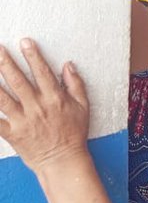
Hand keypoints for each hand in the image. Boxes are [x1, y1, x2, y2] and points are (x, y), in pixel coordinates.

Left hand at [0, 40, 89, 173]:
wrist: (63, 161)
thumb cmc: (74, 133)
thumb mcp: (84, 106)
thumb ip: (76, 84)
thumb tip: (68, 65)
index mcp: (55, 98)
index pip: (42, 71)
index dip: (33, 55)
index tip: (24, 42)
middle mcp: (37, 106)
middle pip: (18, 80)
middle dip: (6, 62)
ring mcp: (23, 120)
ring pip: (2, 98)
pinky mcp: (12, 133)